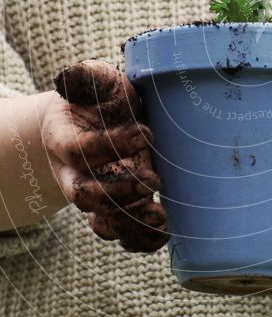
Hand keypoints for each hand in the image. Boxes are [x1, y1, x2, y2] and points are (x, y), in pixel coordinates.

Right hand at [42, 59, 169, 252]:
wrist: (97, 118)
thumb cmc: (97, 95)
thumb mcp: (93, 79)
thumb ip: (84, 77)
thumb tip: (71, 76)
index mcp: (63, 138)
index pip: (78, 149)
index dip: (109, 145)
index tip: (146, 132)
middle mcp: (74, 172)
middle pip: (83, 194)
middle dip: (117, 192)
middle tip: (154, 180)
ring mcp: (94, 194)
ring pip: (100, 221)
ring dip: (130, 223)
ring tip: (160, 216)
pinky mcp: (115, 208)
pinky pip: (119, 234)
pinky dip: (139, 240)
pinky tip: (162, 234)